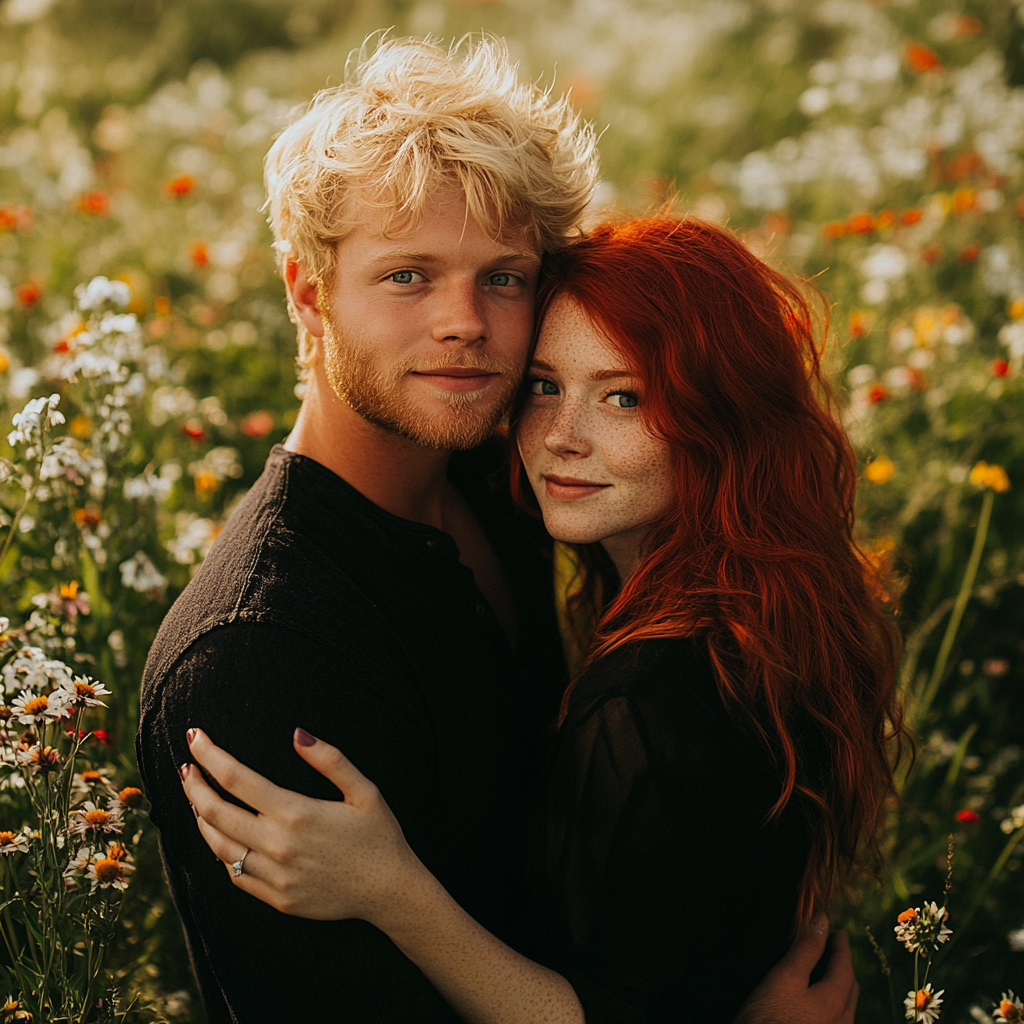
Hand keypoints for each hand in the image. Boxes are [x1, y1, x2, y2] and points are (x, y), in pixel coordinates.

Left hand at [180, 728, 422, 922]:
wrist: (390, 891)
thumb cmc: (379, 835)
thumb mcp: (365, 790)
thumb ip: (330, 759)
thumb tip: (297, 733)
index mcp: (296, 813)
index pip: (236, 779)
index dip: (210, 755)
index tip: (195, 737)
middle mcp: (278, 845)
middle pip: (216, 812)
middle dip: (194, 785)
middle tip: (186, 767)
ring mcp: (274, 876)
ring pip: (218, 846)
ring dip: (200, 818)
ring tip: (196, 798)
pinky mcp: (276, 898)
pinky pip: (235, 875)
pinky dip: (221, 852)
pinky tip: (221, 836)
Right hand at [735, 913, 857, 1023]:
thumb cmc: (769, 1017)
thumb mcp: (784, 977)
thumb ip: (806, 949)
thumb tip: (821, 920)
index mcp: (835, 1000)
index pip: (844, 964)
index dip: (840, 945)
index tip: (836, 931)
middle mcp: (842, 1022)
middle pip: (850, 988)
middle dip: (843, 966)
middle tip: (832, 949)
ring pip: (845, 1008)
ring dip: (839, 987)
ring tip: (825, 975)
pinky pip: (836, 1022)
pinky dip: (832, 1005)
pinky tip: (816, 1006)